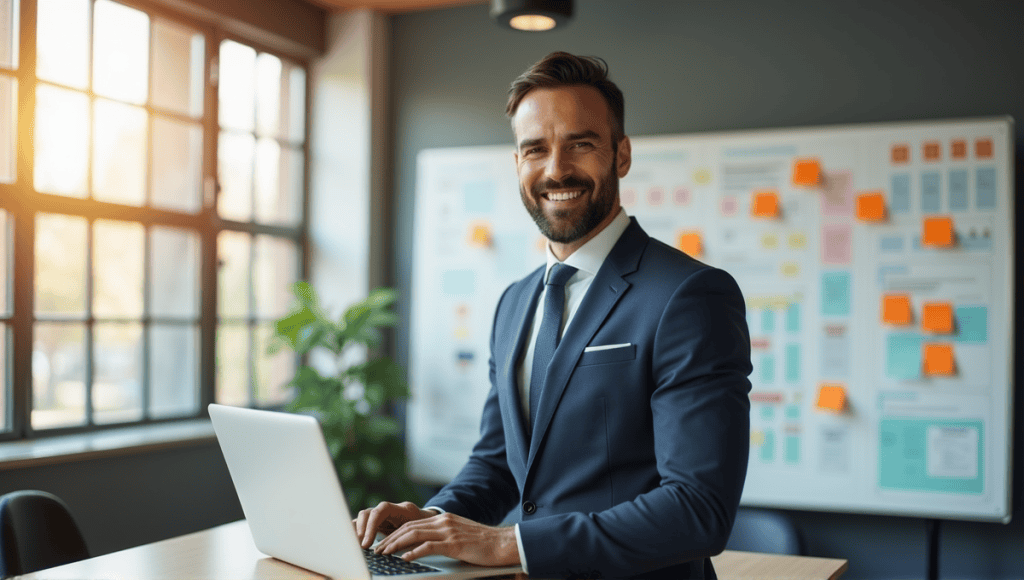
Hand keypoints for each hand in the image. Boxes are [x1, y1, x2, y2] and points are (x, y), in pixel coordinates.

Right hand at [353, 501, 436, 547]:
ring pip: (362, 518)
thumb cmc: (424, 526)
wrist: (427, 520)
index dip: (371, 526)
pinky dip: (356, 531)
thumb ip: (407, 537)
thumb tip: (393, 548)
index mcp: (400, 509)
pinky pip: (363, 524)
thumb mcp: (420, 531)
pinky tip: (354, 541)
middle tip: (361, 546)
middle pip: (367, 513)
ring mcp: (381, 515)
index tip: (367, 543)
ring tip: (356, 545)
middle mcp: (388, 510)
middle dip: (361, 530)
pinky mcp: (376, 522)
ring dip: (356, 531)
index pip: (380, 511)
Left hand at [374, 511, 518, 566]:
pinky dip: (413, 552)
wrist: (503, 543)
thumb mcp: (459, 534)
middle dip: (390, 539)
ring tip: (385, 554)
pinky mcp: (454, 543)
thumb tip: (423, 545)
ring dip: (396, 545)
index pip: (412, 524)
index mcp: (443, 519)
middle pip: (409, 528)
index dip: (395, 534)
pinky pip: (428, 546)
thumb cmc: (482, 543)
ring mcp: (448, 531)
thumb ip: (442, 536)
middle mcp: (443, 522)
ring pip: (414, 535)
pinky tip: (405, 559)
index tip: (383, 543)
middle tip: (378, 550)